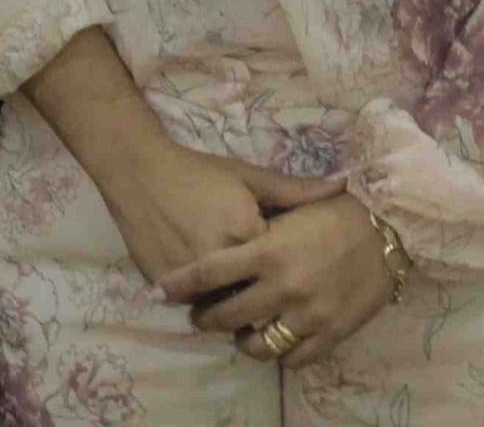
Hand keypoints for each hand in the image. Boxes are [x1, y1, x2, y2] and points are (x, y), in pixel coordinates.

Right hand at [90, 134, 340, 298]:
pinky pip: (191, 305)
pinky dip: (204, 301)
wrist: (141, 174)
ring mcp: (188, 278)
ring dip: (231, 305)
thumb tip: (342, 187)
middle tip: (272, 293)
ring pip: (220, 308)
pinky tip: (211, 290)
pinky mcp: (163, 285)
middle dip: (263, 301)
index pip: (280, 270)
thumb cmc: (201, 174)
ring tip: (241, 295)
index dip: (289, 271)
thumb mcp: (250, 177)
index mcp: (247, 236)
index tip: (299, 269)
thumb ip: (295, 191)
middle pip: (251, 298)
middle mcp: (219, 262)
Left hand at [162, 193, 395, 369]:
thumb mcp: (296, 206)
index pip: (207, 274)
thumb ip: (259, 222)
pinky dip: (282, 353)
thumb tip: (222, 230)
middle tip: (204, 315)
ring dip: (243, 342)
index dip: (179, 284)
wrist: (394, 228)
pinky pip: (293, 358)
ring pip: (256, 346)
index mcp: (269, 250)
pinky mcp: (330, 333)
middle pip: (224, 317)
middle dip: (206, 318)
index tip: (164, 290)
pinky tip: (280, 340)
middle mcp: (283, 286)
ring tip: (243, 333)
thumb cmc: (341, 210)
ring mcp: (307, 314)